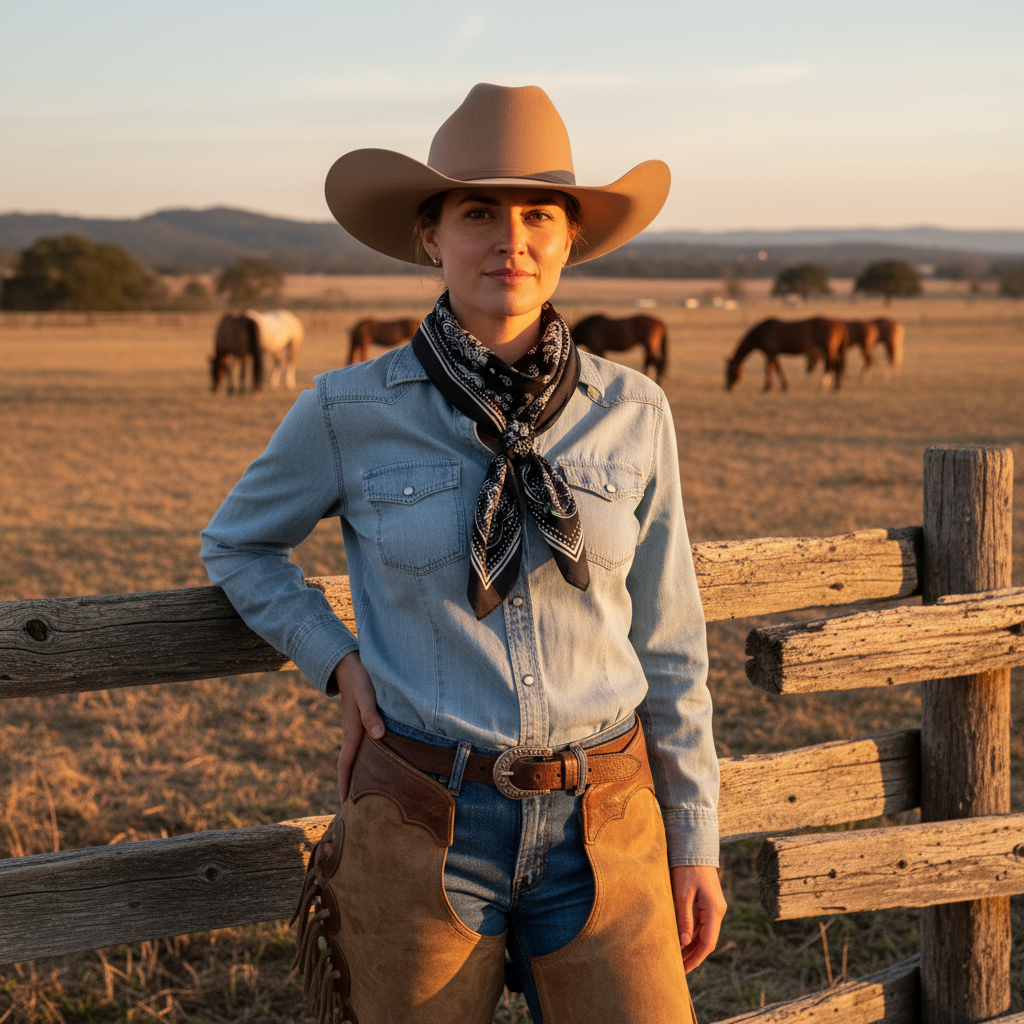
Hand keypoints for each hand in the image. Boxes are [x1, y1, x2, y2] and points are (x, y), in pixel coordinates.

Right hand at [333, 651, 384, 803]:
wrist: (350, 664)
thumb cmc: (360, 679)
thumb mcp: (366, 695)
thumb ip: (371, 714)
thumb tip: (378, 735)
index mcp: (353, 734)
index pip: (346, 767)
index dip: (345, 788)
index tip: (344, 810)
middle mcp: (354, 736)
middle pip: (351, 769)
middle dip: (353, 791)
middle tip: (358, 813)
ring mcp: (359, 731)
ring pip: (359, 760)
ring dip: (361, 778)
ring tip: (370, 798)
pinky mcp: (364, 725)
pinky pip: (365, 750)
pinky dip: (368, 763)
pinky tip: (379, 768)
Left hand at [670, 864, 726, 971]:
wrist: (694, 847)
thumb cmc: (687, 869)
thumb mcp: (683, 894)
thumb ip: (684, 919)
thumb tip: (683, 943)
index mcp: (714, 911)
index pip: (707, 943)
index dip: (695, 959)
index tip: (683, 970)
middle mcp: (717, 911)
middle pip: (706, 941)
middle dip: (692, 956)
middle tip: (677, 968)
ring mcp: (714, 907)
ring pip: (704, 933)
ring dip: (692, 946)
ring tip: (677, 959)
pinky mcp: (708, 902)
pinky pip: (701, 924)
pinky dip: (692, 934)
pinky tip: (681, 941)